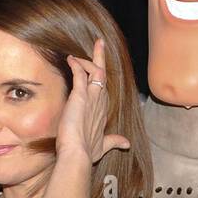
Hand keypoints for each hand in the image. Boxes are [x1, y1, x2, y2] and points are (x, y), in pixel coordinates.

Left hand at [55, 38, 129, 162]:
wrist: (78, 154)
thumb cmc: (88, 151)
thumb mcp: (103, 145)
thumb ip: (114, 141)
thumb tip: (128, 144)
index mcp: (103, 111)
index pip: (103, 89)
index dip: (101, 78)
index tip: (100, 69)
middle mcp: (100, 102)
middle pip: (102, 75)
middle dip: (100, 59)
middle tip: (99, 43)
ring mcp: (92, 97)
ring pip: (95, 71)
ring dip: (90, 58)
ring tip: (85, 48)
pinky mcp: (80, 96)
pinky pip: (80, 75)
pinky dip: (76, 65)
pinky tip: (70, 58)